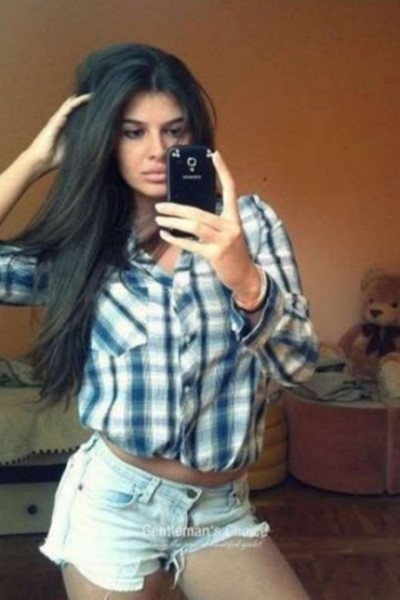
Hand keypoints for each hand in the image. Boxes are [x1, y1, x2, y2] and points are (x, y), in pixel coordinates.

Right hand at [24, 94, 91, 176]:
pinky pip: (62, 114)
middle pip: (73, 107)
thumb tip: (97, 148)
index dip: (86, 108)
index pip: (77, 114)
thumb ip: (81, 146)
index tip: (99, 105)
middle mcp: (61, 122)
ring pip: (68, 107)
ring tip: (89, 96)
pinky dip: (69, 107)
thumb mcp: (72, 151)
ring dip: (78, 101)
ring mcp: (56, 122)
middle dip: (83, 101)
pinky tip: (77, 102)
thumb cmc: (54, 158)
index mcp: (66, 127)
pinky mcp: (52, 125)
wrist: (40, 162)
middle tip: (96, 95)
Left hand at [155, 151, 262, 301]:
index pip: (231, 188)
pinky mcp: (216, 254)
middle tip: (160, 206)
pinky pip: (192, 244)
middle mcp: (231, 227)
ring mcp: (224, 241)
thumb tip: (187, 213)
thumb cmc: (233, 253)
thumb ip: (213, 222)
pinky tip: (165, 234)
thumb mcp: (227, 233)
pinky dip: (176, 239)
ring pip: (194, 226)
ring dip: (173, 222)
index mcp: (234, 218)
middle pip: (200, 211)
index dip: (223, 170)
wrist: (245, 276)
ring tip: (159, 219)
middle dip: (177, 208)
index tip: (214, 154)